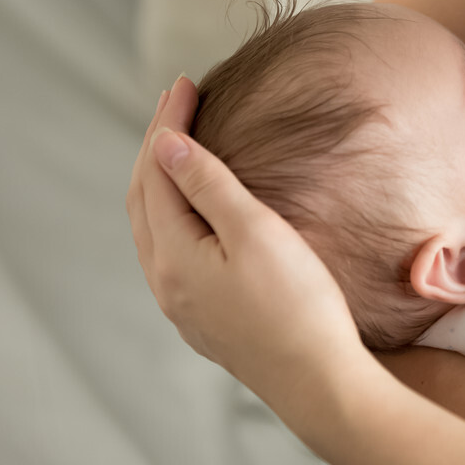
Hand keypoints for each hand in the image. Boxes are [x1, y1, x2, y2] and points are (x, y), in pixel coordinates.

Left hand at [125, 77, 361, 385]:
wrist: (319, 383)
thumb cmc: (298, 306)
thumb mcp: (257, 234)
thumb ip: (210, 186)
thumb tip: (167, 146)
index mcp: (173, 256)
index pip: (157, 172)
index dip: (168, 123)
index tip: (186, 82)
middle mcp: (166, 282)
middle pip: (145, 199)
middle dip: (157, 147)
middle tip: (177, 102)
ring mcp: (183, 305)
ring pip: (155, 228)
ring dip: (162, 182)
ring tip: (179, 147)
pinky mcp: (205, 319)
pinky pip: (172, 252)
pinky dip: (175, 214)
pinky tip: (195, 211)